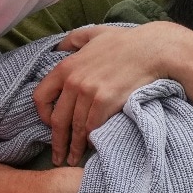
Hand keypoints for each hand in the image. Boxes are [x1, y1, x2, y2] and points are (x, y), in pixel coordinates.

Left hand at [35, 23, 173, 165]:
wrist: (152, 50)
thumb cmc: (125, 42)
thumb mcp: (93, 33)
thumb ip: (72, 40)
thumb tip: (58, 47)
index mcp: (66, 67)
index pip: (40, 97)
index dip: (42, 115)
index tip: (48, 125)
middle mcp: (73, 81)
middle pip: (57, 120)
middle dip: (57, 142)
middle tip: (58, 157)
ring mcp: (89, 92)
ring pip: (75, 128)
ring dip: (74, 147)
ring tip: (73, 158)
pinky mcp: (105, 102)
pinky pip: (92, 127)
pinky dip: (90, 140)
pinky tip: (92, 146)